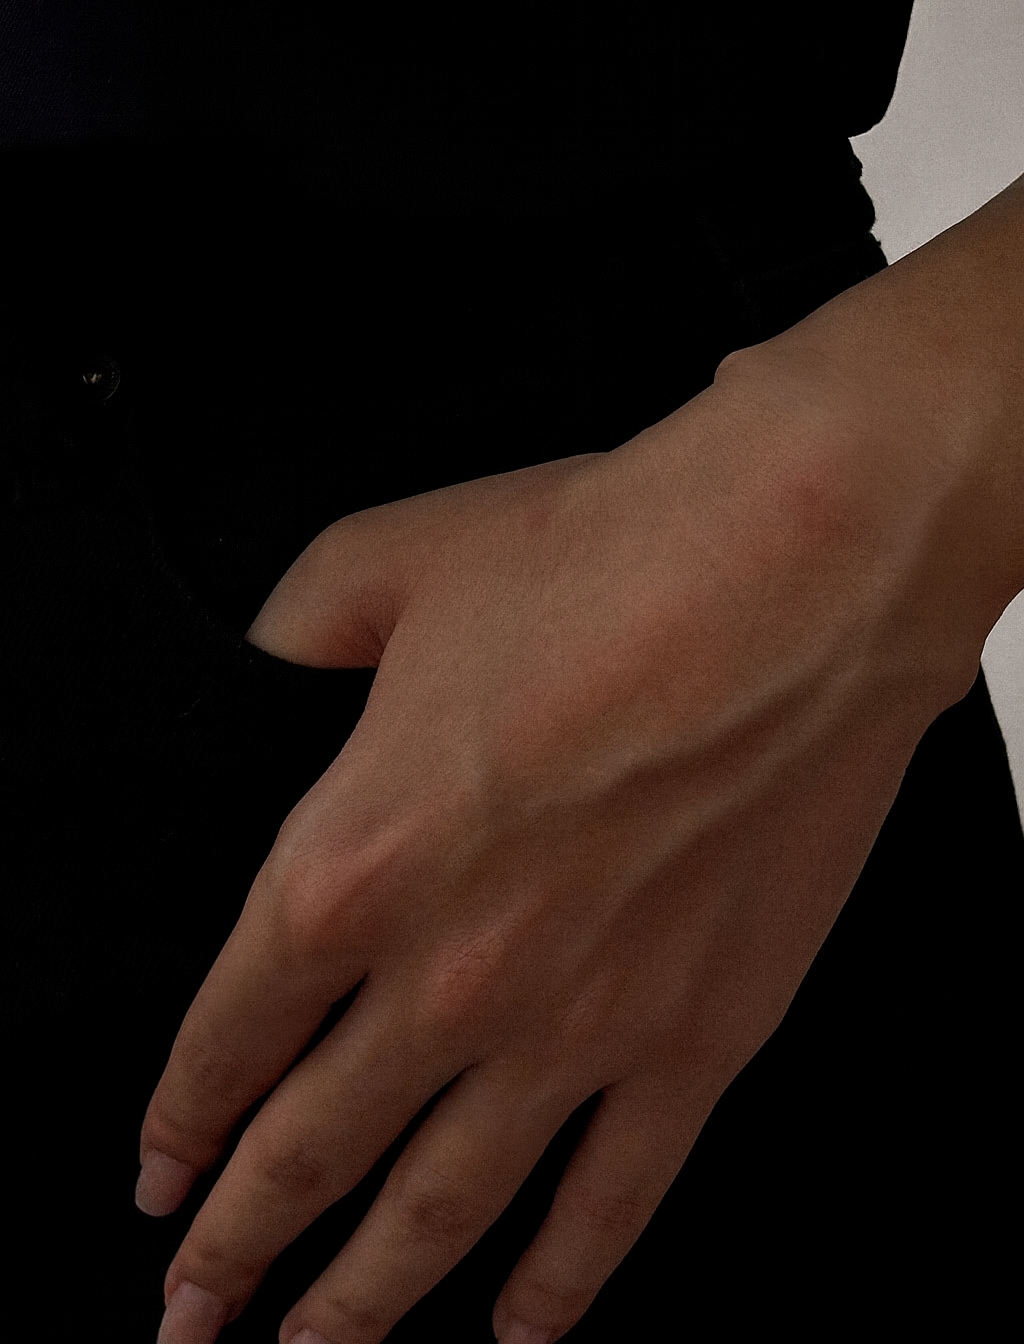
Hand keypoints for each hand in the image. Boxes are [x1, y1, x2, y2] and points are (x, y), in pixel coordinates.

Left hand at [138, 339, 983, 1343]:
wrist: (794, 572)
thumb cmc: (608, 562)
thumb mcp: (392, 562)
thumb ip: (300, 624)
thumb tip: (277, 652)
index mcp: (353, 863)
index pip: (229, 1036)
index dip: (181, 1120)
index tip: (161, 1173)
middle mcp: (450, 975)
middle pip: (311, 1154)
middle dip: (236, 1249)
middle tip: (193, 1314)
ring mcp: (579, 1028)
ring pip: (443, 1213)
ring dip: (366, 1302)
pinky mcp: (700, 1043)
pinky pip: (612, 1204)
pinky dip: (558, 1283)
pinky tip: (521, 1326)